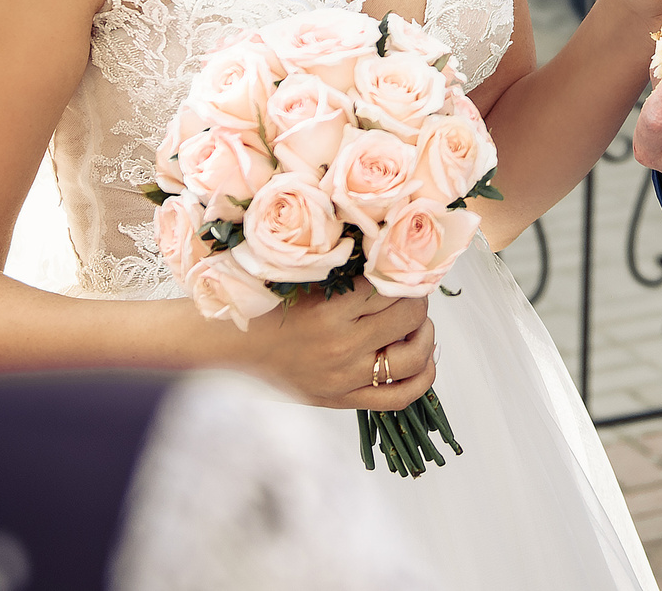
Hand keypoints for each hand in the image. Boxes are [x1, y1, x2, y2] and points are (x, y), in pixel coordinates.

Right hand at [237, 279, 438, 411]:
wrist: (234, 348)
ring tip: (418, 323)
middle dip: (418, 298)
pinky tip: (427, 356)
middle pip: (408, 315)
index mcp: (329, 311)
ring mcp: (345, 378)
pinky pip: (400, 397)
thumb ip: (348, 275)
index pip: (390, 285)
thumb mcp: (306, 282)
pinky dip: (423, 376)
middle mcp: (341, 346)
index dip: (404, 272)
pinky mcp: (344, 401)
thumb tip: (394, 260)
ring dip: (426, 334)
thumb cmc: (269, 308)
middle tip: (412, 292)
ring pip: (412, 356)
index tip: (404, 266)